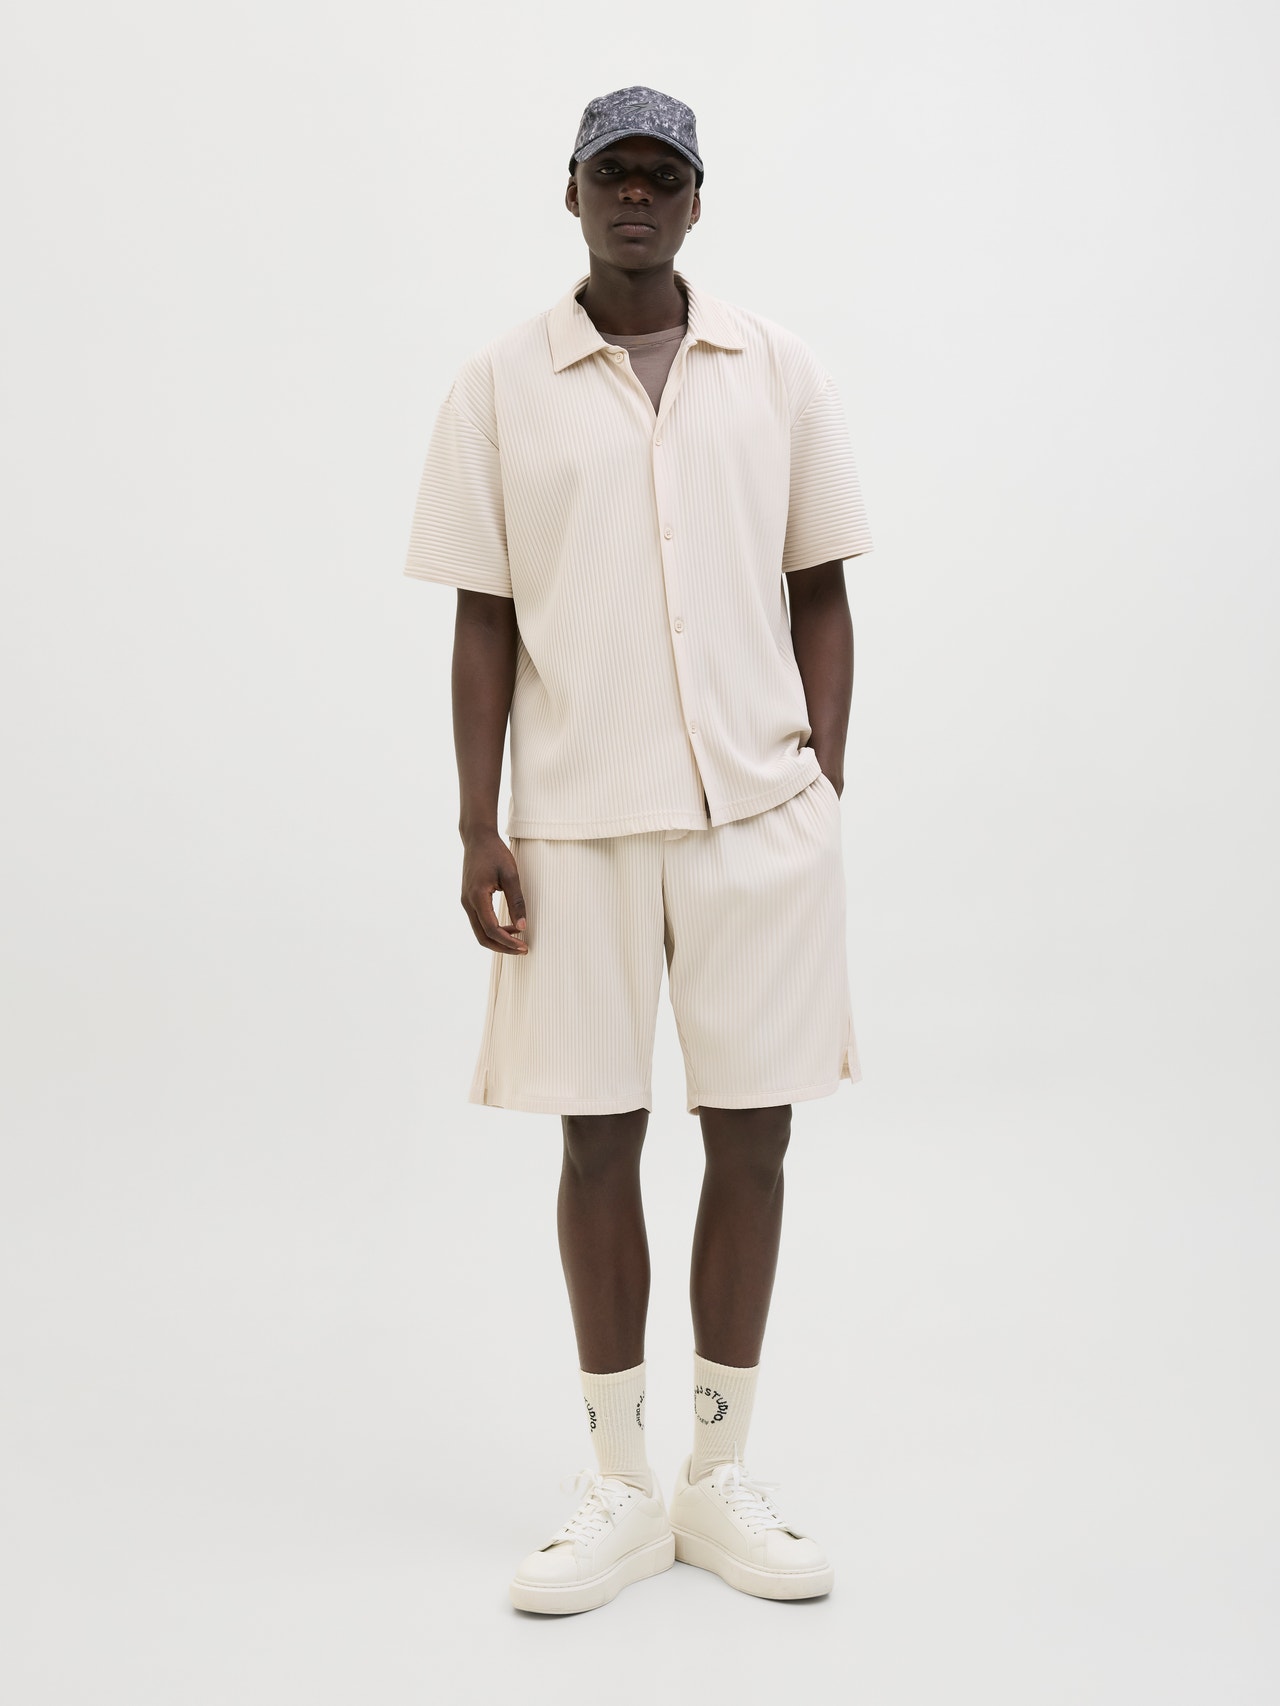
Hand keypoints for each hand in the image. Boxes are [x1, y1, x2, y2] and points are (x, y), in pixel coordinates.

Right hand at [461, 830, 528, 953]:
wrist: (477, 838)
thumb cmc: (495, 853)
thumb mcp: (511, 875)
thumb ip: (517, 901)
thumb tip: (523, 926)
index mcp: (477, 897)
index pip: (492, 929)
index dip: (508, 942)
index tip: (524, 947)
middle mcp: (467, 902)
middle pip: (482, 937)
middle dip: (502, 947)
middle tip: (522, 950)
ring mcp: (466, 902)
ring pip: (479, 932)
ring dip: (498, 939)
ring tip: (518, 940)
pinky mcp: (468, 900)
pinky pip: (479, 922)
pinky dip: (493, 930)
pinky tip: (509, 927)